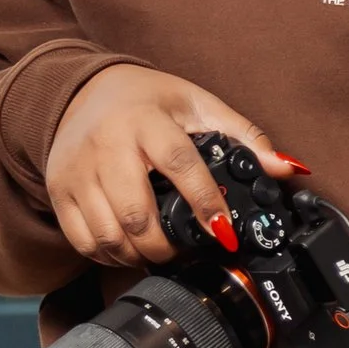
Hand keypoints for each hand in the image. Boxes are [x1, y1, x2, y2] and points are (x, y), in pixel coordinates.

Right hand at [44, 64, 302, 270]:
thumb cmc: (146, 101)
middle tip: (188, 248)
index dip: (205, 202)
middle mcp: (107, 146)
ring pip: (108, 235)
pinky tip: (129, 247)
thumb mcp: (197, 106)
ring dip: (139, 255)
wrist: (81, 92)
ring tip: (160, 249)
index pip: (180, 164)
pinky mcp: (59, 192)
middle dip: (167, 246)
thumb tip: (288, 169)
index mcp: (146, 120)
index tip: (224, 232)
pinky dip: (110, 255)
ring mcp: (78, 172)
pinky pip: (83, 241)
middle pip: (136, 214)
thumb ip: (244, 137)